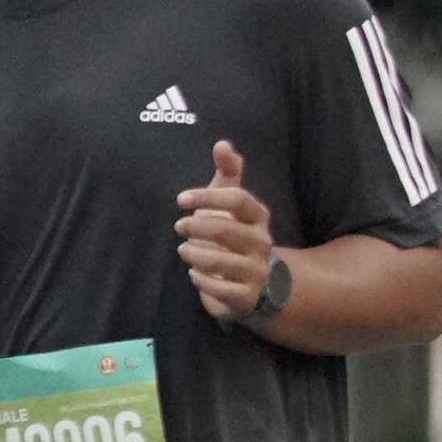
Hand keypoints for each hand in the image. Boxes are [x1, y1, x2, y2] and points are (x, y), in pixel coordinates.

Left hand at [176, 139, 271, 325]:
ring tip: (184, 251)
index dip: (207, 196)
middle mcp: (262, 243)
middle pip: (225, 230)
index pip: (238, 199)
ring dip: (194, 255)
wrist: (255, 284)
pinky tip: (194, 274)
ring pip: (219, 261)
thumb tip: (222, 143)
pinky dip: (201, 280)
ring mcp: (256, 272)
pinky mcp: (246, 298)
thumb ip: (229, 172)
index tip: (181, 199)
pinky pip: (219, 288)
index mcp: (259, 217)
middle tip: (178, 227)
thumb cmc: (235, 234)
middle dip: (195, 227)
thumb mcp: (231, 202)